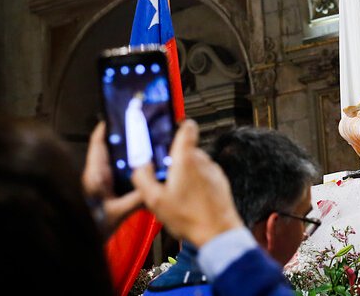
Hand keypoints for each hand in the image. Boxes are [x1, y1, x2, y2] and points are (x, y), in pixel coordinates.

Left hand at [82, 121, 143, 233]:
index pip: (98, 142)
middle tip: (142, 130)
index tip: (122, 115)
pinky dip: (125, 168)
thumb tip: (158, 187)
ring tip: (146, 147)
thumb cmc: (90, 227)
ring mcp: (96, 182)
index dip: (108, 126)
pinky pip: (114, 173)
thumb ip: (137, 199)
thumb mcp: (117, 213)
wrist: (76, 243)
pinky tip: (140, 171)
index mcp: (94, 174)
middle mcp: (93, 174)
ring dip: (126, 154)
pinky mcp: (100, 191)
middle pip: (108, 148)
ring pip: (112, 161)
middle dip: (125, 139)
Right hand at [132, 119, 243, 247]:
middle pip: (186, 149)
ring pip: (195, 163)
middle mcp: (202, 160)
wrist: (218, 233)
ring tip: (176, 194)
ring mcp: (213, 170)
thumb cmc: (189, 217)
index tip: (169, 133)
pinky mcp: (220, 182)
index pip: (187, 128)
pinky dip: (196, 183)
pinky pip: (204, 175)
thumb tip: (140, 166)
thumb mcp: (154, 200)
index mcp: (186, 158)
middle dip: (174, 160)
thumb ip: (142, 178)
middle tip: (164, 179)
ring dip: (185, 173)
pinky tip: (189, 200)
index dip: (179, 126)